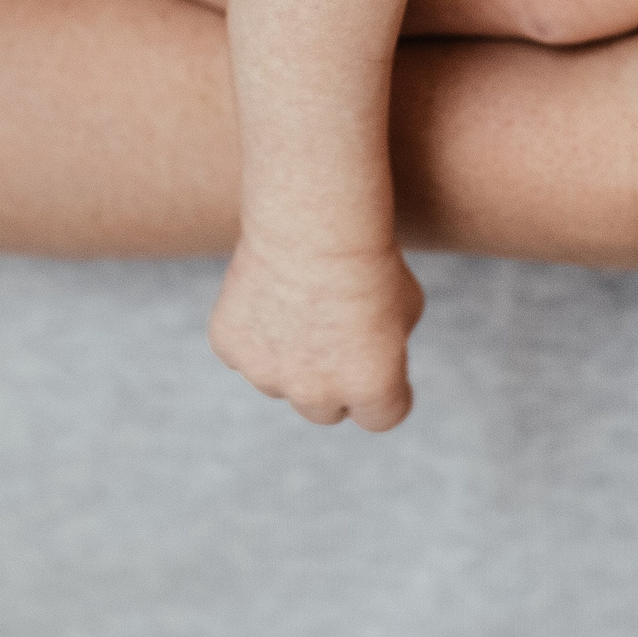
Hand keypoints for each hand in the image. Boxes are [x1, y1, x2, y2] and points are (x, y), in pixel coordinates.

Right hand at [208, 240, 425, 430]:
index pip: (383, 417)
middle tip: (334, 332)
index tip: (380, 361)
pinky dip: (252, 332)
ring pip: (280, 382)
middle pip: (326, 409)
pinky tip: (268, 294)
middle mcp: (317, 393)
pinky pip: (243, 353)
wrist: (314, 219)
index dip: (386, 388)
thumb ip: (388, 350)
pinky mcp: (231, 348)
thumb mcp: (406, 308)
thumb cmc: (369, 257)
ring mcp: (267, 374)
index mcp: (371, 388)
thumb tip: (371, 360)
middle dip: (332, 381)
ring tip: (300, 304)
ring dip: (289, 359)